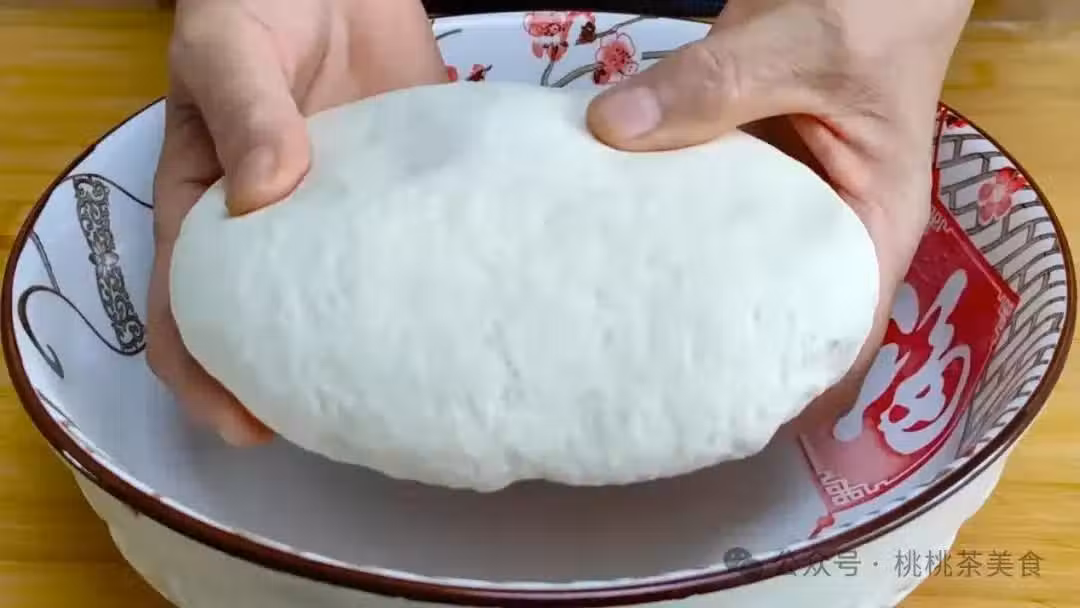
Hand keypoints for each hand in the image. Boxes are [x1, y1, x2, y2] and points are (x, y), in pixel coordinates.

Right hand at [148, 0, 446, 445]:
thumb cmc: (257, 0)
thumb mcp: (228, 49)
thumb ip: (244, 112)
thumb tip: (264, 195)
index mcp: (207, 207)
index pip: (190, 308)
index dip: (206, 373)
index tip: (243, 420)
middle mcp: (276, 229)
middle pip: (270, 330)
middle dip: (288, 388)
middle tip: (335, 430)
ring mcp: (343, 219)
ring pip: (346, 306)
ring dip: (362, 355)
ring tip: (401, 399)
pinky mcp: (401, 198)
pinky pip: (409, 255)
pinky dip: (425, 293)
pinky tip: (456, 322)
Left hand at [587, 0, 973, 423]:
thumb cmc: (873, 6)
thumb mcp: (805, 44)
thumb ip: (715, 83)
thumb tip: (611, 130)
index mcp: (872, 224)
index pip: (840, 332)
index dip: (793, 384)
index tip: (722, 416)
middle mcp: (824, 221)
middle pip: (769, 305)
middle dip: (712, 343)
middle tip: (633, 379)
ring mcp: (778, 191)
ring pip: (721, 253)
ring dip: (672, 280)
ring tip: (602, 325)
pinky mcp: (742, 158)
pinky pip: (694, 199)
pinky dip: (655, 216)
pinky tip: (601, 236)